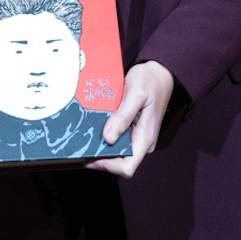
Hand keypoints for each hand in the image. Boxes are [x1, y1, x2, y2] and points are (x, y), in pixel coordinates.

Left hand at [87, 60, 175, 179]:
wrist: (160, 72)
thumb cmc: (150, 81)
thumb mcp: (136, 94)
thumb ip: (123, 117)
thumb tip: (108, 138)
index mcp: (145, 138)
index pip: (127, 167)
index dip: (107, 166)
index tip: (90, 155)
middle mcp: (142, 142)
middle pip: (119, 162)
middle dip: (99, 157)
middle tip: (81, 145)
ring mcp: (137, 138)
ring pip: (116, 152)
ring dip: (100, 147)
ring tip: (85, 136)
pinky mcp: (132, 131)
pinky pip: (116, 141)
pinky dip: (104, 138)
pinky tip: (94, 129)